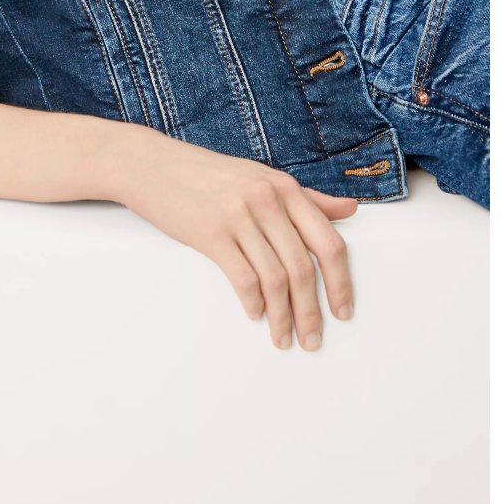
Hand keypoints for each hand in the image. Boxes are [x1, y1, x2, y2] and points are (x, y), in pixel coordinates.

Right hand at [117, 130, 356, 349]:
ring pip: (275, 279)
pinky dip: (253, 303)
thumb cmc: (207, 174)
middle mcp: (266, 199)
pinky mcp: (210, 232)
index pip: (328, 242)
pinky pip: (242, 278)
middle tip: (313, 338)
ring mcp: (237, 215)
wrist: (152, 165)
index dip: (341, 283)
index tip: (344, 311)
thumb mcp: (261, 177)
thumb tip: (350, 210)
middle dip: (312, 312)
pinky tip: (256, 313)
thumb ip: (306, 197)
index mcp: (285, 187)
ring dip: (283, 317)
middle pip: (303, 268)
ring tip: (284, 337)